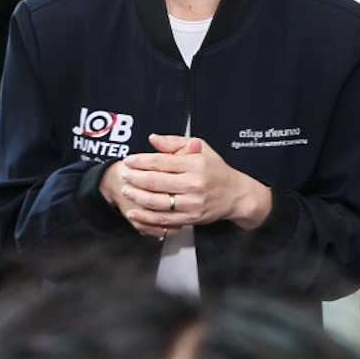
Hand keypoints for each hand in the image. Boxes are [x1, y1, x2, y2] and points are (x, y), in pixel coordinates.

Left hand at [111, 133, 270, 238]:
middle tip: (124, 174)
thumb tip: (153, 139)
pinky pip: (163, 219)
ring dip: (137, 196)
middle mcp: (194, 184)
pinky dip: (145, 217)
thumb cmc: (216, 170)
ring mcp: (192, 203)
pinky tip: (134, 212)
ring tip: (126, 190)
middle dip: (134, 178)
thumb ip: (175, 142)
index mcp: (195, 164)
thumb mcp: (201, 147)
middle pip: (155, 181)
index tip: (128, 161)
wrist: (236, 194)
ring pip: (157, 201)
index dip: (140, 161)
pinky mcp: (191, 218)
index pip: (160, 162)